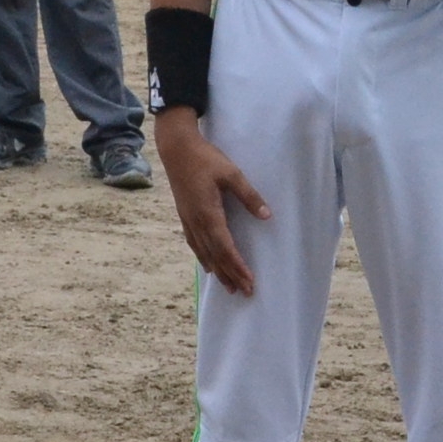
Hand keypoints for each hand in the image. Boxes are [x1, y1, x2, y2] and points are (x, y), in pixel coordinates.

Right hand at [155, 110, 270, 294]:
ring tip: (228, 287)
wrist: (176, 149)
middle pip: (215, 256)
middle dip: (230, 275)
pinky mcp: (184, 215)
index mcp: (209, 214)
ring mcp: (188, 220)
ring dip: (218, 271)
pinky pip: (194, 244)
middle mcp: (196, 222)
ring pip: (204, 252)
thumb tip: (266, 217)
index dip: (238, 267)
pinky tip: (208, 265)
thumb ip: (249, 196)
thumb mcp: (231, 174)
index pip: (226, 248)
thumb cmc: (205, 159)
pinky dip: (203, 258)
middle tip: (244, 292)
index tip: (249, 282)